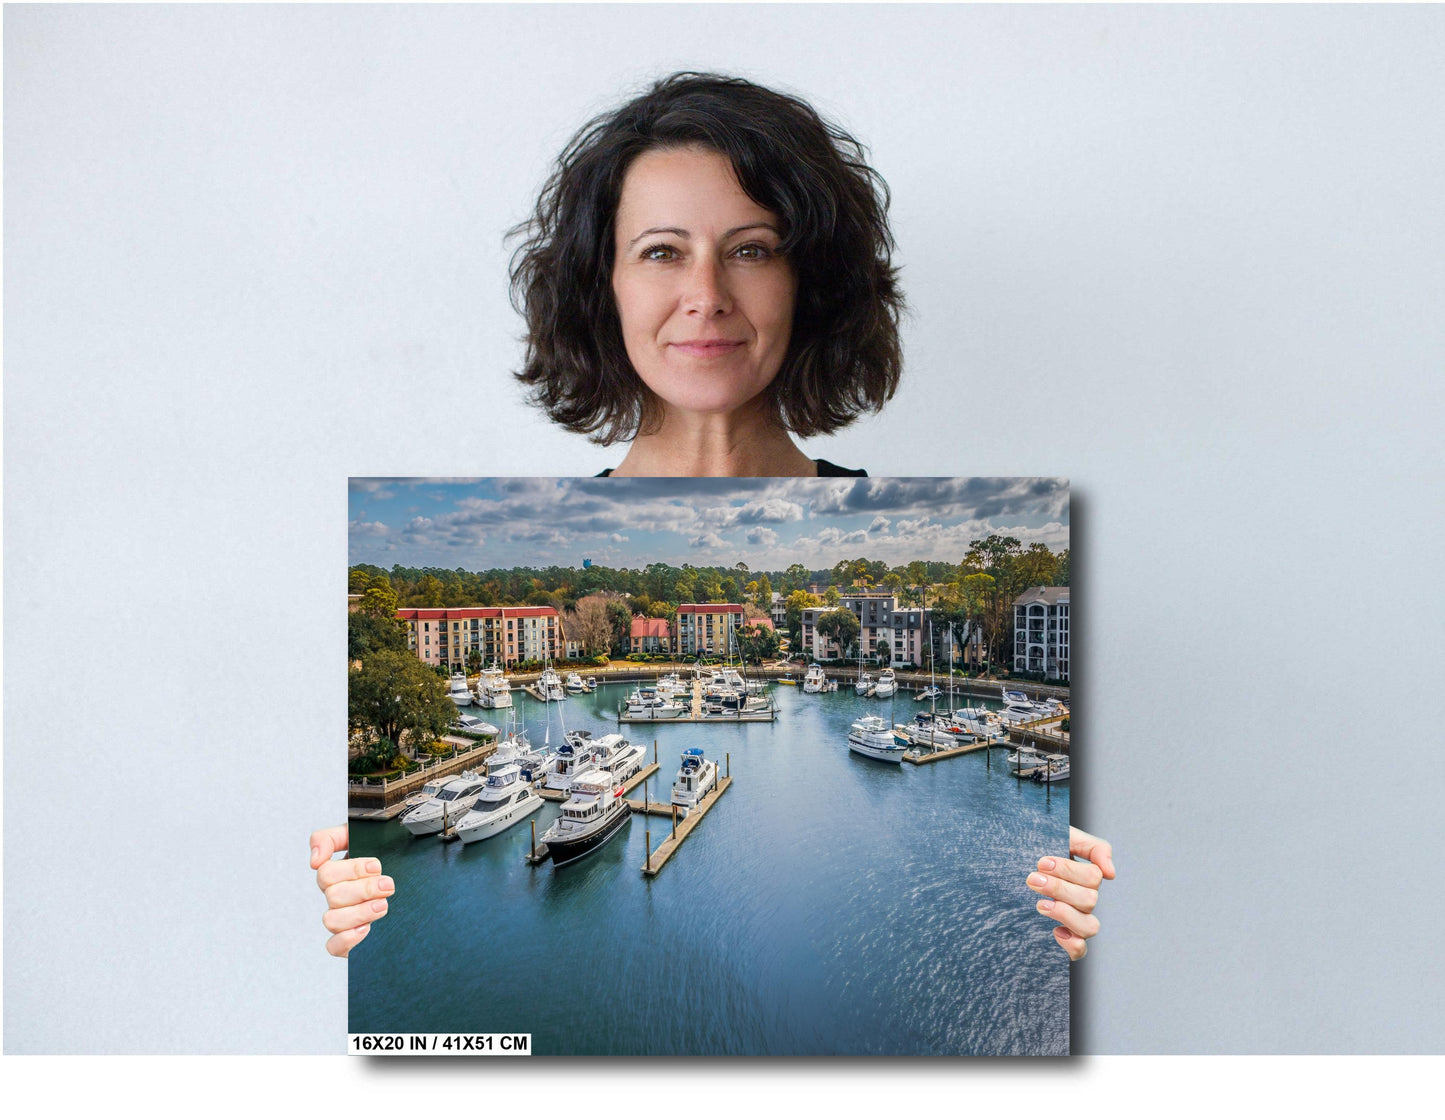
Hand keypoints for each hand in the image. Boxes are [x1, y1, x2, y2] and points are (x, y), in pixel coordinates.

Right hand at [310, 825, 394, 957]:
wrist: (416, 887)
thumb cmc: (387, 858)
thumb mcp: (362, 837)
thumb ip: (331, 838)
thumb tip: (314, 860)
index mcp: (337, 874)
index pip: (326, 873)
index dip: (351, 869)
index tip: (376, 866)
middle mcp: (338, 897)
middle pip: (333, 896)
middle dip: (364, 889)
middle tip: (388, 885)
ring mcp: (342, 919)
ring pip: (331, 920)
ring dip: (359, 912)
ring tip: (383, 905)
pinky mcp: (349, 941)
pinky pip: (333, 946)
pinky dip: (347, 939)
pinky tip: (367, 929)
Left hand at [1027, 826, 1114, 960]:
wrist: (1006, 860)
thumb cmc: (1036, 846)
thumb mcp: (1063, 836)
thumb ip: (1093, 847)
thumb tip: (1111, 874)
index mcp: (1085, 876)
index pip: (1093, 877)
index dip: (1068, 871)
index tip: (1041, 862)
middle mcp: (1083, 899)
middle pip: (1089, 900)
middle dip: (1059, 888)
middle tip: (1032, 879)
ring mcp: (1074, 919)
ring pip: (1090, 927)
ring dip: (1065, 914)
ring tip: (1039, 904)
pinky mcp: (1063, 936)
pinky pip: (1080, 950)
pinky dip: (1073, 944)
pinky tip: (1055, 931)